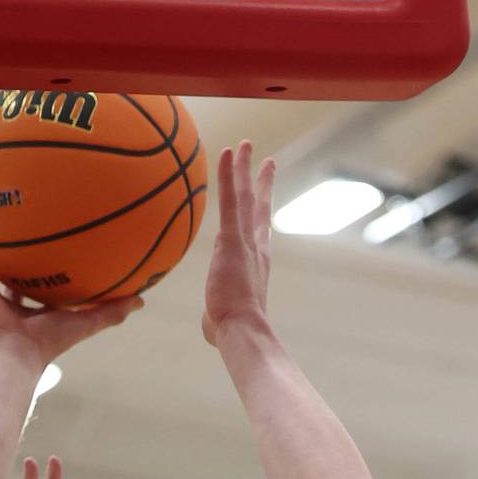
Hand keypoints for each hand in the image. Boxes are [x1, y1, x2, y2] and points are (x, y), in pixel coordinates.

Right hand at [0, 215, 141, 363]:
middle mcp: (8, 302)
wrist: (15, 357)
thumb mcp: (86, 322)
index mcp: (33, 310)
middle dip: (8, 251)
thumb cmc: (49, 344)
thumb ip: (112, 312)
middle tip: (12, 222)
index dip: (42, 267)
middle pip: (7, 271)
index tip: (47, 245)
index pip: (37, 284)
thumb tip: (143, 300)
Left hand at [202, 142, 274, 346]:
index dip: (261, 209)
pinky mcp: (232, 239)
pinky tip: (227, 152)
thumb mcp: (222, 320)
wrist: (242, 331)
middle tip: (266, 160)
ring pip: (245, 196)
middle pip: (257, 206)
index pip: (258, 230)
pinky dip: (229, 175)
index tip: (264, 193)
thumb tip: (211, 325)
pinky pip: (230, 200)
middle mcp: (256, 247)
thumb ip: (217, 314)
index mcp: (256, 263)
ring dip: (244, 169)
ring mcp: (245, 241)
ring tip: (245, 144)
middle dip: (260, 181)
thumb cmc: (232, 333)